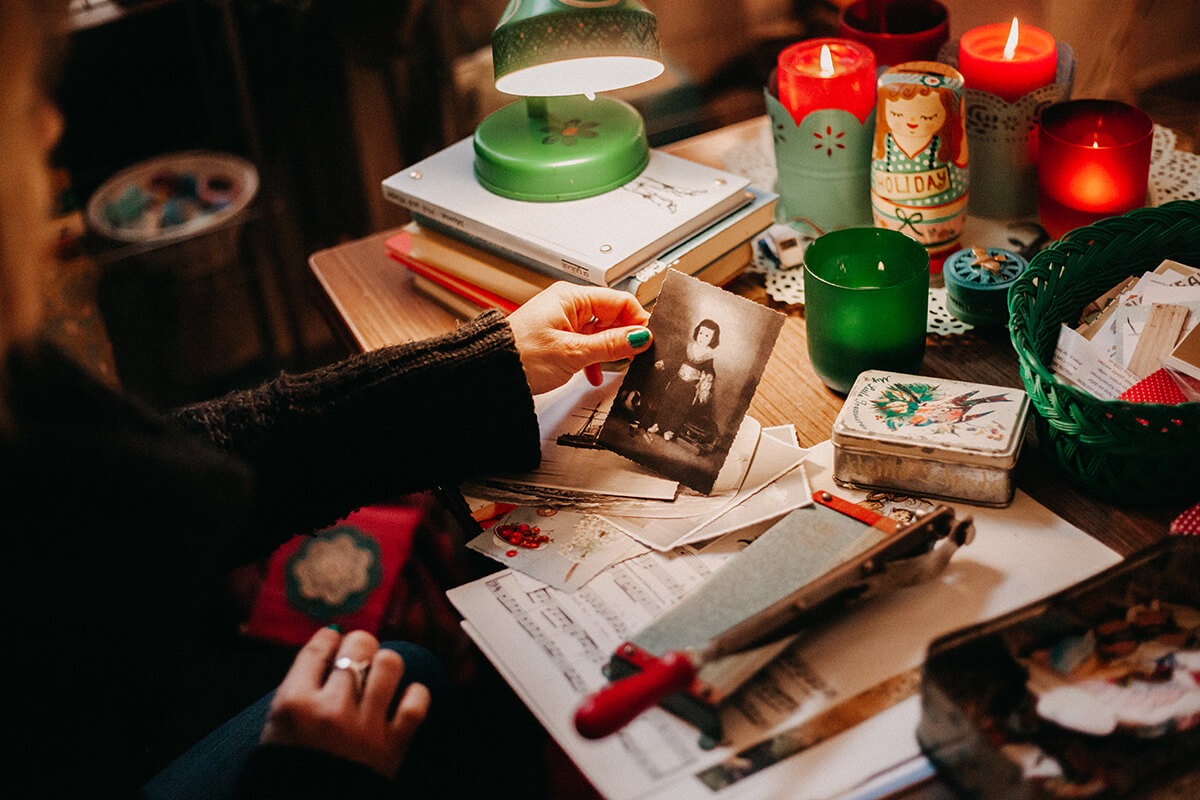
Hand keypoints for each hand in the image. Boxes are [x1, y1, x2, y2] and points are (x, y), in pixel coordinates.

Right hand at [260, 628, 429, 778]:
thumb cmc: (291, 768)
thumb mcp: (277, 725)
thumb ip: (300, 684)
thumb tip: (332, 639)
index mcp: (294, 704)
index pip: (320, 645)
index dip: (331, 638)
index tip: (335, 642)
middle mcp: (330, 711)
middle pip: (358, 646)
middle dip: (361, 646)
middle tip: (360, 658)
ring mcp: (363, 729)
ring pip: (390, 664)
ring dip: (387, 665)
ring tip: (380, 675)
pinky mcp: (392, 747)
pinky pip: (416, 702)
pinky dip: (415, 695)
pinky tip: (404, 698)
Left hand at [507, 282, 652, 394]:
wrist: (492, 373)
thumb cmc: (520, 356)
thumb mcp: (574, 352)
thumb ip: (611, 344)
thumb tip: (640, 336)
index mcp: (571, 298)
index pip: (619, 300)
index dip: (638, 319)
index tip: (650, 338)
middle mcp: (567, 306)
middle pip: (611, 316)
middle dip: (625, 336)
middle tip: (638, 354)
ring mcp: (562, 322)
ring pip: (599, 332)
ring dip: (609, 349)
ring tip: (617, 365)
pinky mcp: (557, 339)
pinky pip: (586, 344)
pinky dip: (593, 358)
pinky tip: (594, 373)